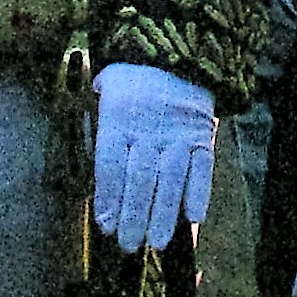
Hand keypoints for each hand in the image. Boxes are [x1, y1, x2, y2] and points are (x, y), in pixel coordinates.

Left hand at [92, 63, 215, 254]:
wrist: (178, 51)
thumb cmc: (133, 80)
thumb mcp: (105, 92)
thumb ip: (97, 128)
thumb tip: (93, 172)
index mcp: (118, 119)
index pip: (110, 164)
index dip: (108, 196)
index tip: (106, 225)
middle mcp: (148, 129)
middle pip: (140, 178)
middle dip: (134, 215)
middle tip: (129, 245)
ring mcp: (177, 133)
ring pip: (170, 178)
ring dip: (164, 212)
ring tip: (159, 242)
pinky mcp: (202, 135)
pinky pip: (202, 167)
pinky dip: (200, 192)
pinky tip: (194, 217)